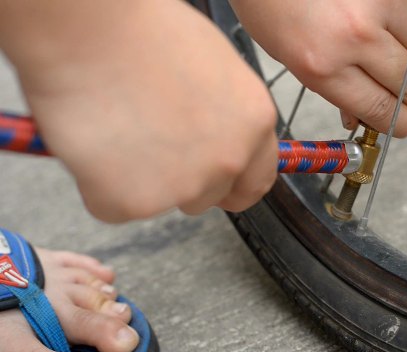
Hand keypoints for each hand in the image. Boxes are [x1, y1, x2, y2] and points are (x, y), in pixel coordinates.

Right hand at [1, 0, 277, 221]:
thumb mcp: (213, 69)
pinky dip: (98, 185)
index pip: (257, 179)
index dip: (232, 183)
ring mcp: (185, 186)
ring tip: (118, 131)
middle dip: (181, 181)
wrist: (91, 32)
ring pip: (163, 203)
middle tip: (149, 145)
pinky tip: (94, 143)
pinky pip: (113, 206)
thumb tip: (214, 135)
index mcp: (255, 122)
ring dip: (142, 182)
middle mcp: (229, 160)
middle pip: (210, 196)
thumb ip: (224, 115)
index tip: (215, 183)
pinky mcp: (135, 203)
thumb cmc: (143, 32)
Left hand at [230, 0, 406, 136]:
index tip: (404, 125)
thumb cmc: (269, 2)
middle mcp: (355, 36)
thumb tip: (361, 115)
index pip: (381, 109)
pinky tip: (395, 25)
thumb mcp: (288, 56)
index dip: (399, 124)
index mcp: (322, 65)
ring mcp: (379, 4)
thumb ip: (330, 87)